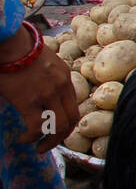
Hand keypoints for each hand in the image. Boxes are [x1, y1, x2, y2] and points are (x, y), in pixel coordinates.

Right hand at [0, 33, 76, 152]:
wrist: (7, 41)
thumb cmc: (18, 48)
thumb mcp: (43, 60)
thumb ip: (47, 76)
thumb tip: (39, 88)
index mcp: (65, 77)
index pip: (74, 106)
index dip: (68, 122)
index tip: (57, 130)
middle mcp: (61, 87)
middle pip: (71, 120)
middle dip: (62, 137)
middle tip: (49, 145)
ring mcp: (47, 94)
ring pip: (59, 127)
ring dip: (50, 142)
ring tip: (39, 148)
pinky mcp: (30, 100)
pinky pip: (38, 127)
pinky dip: (32, 137)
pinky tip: (23, 139)